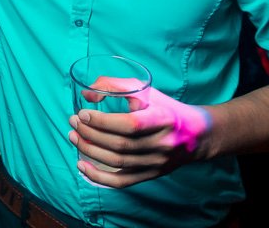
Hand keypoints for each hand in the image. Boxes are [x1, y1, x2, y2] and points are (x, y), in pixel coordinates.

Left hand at [68, 84, 212, 187]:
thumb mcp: (145, 90)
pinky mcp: (151, 175)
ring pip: (118, 162)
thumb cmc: (164, 108)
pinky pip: (122, 182)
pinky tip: (82, 166)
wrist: (196, 135)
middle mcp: (162, 144)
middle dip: (90, 134)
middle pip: (120, 144)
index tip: (82, 113)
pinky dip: (99, 177)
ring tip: (73, 137)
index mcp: (163, 120)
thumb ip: (115, 86)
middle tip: (72, 122)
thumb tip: (86, 94)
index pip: (130, 124)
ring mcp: (157, 163)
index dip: (102, 121)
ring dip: (90, 151)